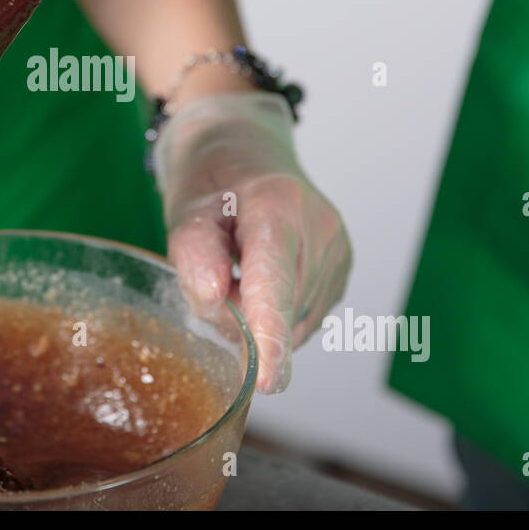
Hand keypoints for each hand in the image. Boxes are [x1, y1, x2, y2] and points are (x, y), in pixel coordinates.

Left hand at [154, 91, 351, 392]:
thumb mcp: (185, 210)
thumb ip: (194, 256)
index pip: (274, 282)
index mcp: (277, 205)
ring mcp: (338, 250)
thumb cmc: (211, 182)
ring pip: (292, 321)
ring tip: (239, 266)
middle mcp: (319, 228)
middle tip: (215, 272)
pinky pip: (303, 317)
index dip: (269, 335)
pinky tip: (261, 276)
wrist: (245, 149)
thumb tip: (214, 301)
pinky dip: (276, 312)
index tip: (270, 380)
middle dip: (241, 316)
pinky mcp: (342, 270)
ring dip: (258, 315)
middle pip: (278, 309)